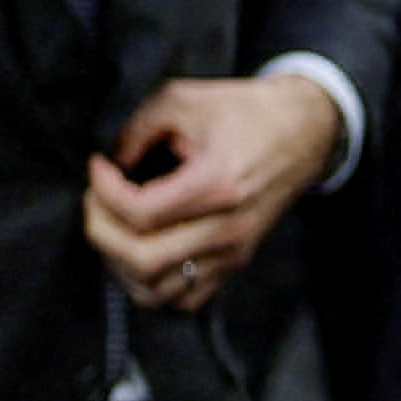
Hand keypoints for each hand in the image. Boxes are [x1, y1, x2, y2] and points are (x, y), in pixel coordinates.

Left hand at [87, 69, 345, 311]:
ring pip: (156, 291)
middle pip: (142, 260)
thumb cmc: (245, 113)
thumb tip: (111, 165)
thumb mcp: (182, 100)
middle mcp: (227, 229)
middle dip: (101, 230)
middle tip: (98, 200)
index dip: (103, 190)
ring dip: (120, 263)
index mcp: (217, 185)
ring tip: (114, 227)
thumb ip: (136, 131)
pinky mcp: (233, 263)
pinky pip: (182, 300)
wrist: (302, 133)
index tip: (100, 166)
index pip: (140, 213)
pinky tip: (139, 251)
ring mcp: (232, 252)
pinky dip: (150, 285)